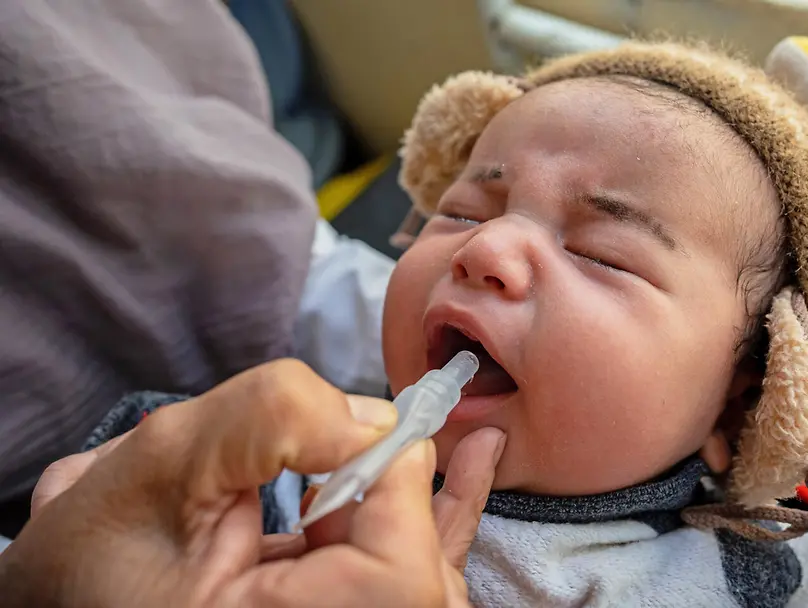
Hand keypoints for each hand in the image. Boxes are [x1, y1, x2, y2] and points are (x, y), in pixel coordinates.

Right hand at [0, 359, 503, 606]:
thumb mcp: (165, 460)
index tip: (365, 434)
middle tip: (415, 424)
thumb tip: (372, 419)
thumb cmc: (94, 551)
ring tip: (474, 441)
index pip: (397, 576)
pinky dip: (430, 518)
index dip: (400, 489)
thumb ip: (272, 419)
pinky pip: (407, 577)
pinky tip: (462, 469)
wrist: (72, 597)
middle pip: (420, 577)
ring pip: (423, 574)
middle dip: (416, 491)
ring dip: (435, 501)